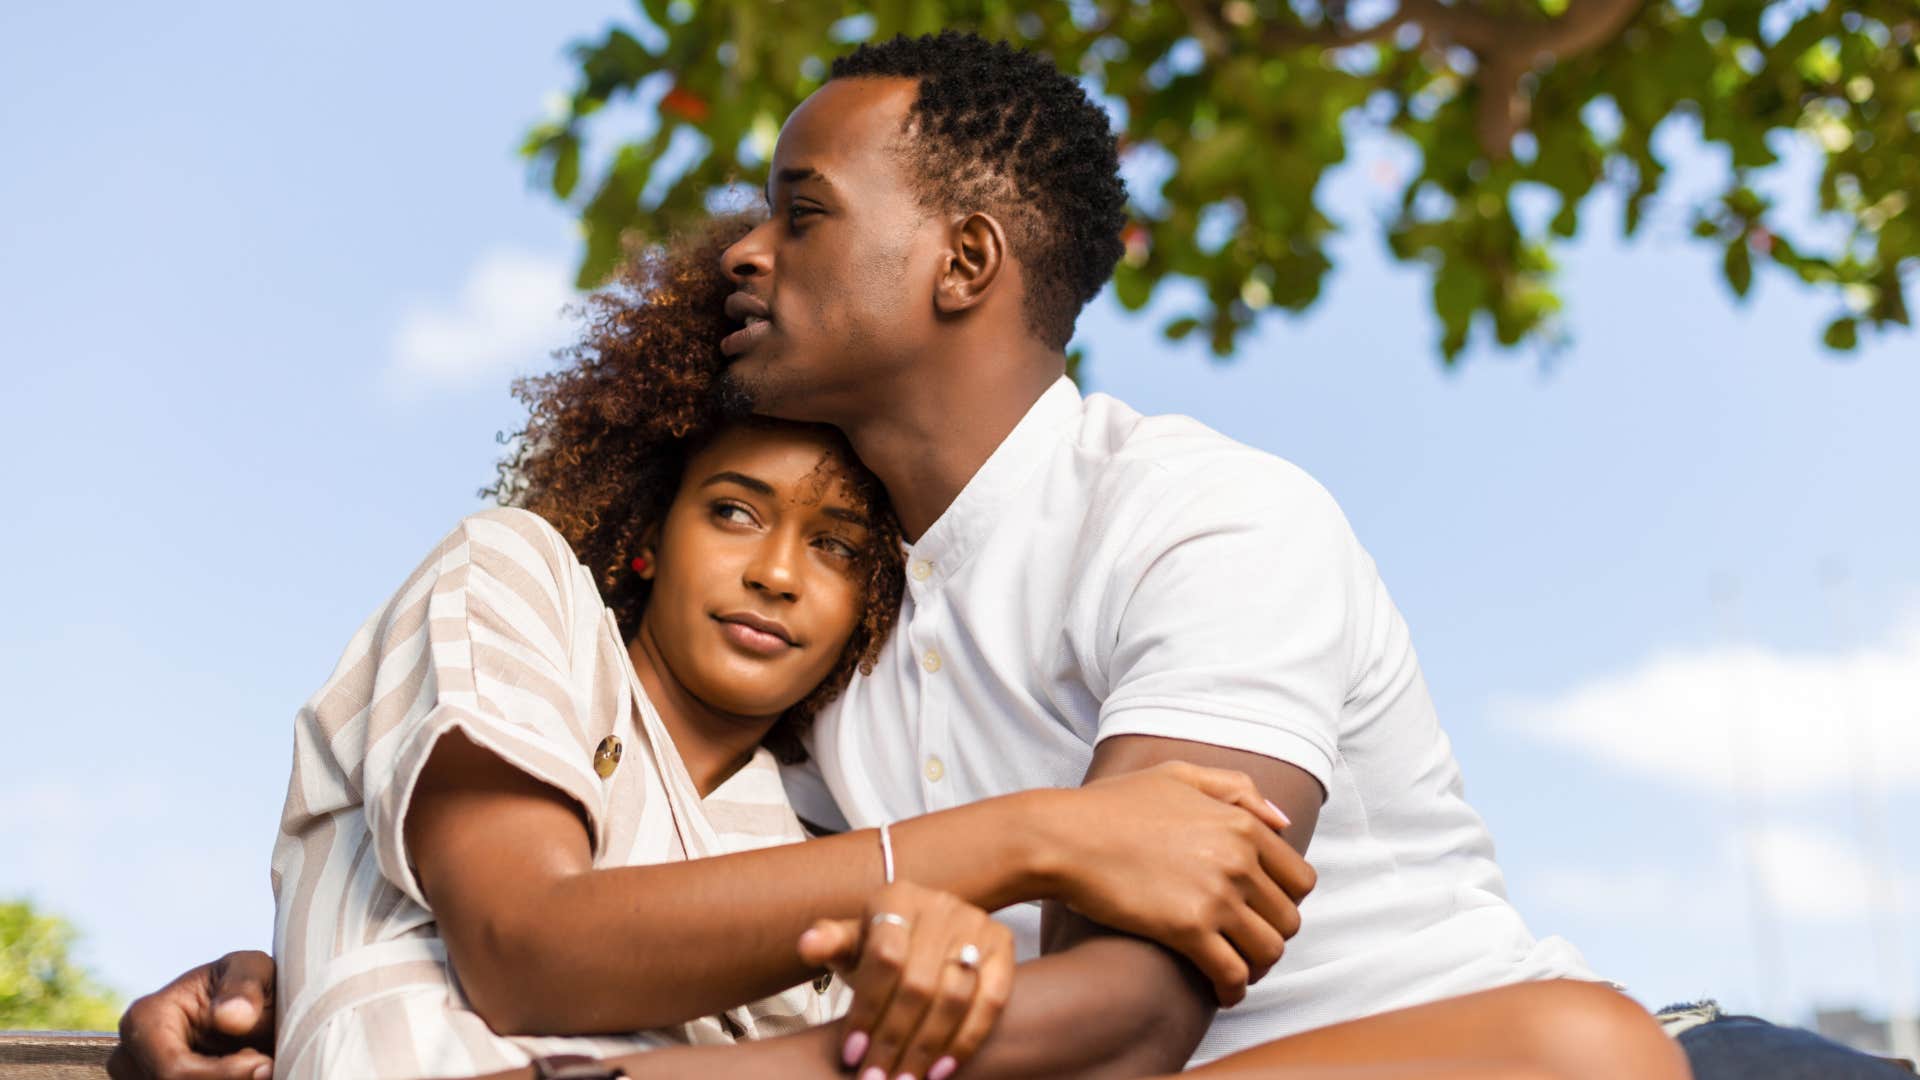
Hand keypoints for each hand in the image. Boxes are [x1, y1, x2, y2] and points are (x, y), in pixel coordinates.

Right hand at [107, 950, 276, 1079]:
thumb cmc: (246, 981)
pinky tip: (242, 1072)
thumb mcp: (253, 969)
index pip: (174, 1070)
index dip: (223, 1075)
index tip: (265, 1063)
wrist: (246, 1004)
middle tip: (267, 1063)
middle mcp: (131, 1055)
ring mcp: (140, 1076)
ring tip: (255, 1059)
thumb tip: (228, 1016)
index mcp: (145, 1019)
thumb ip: (245, 987)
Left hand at [797, 880, 1013, 1079]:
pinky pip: (992, 1000)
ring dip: (928, 1047)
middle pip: (919, 983)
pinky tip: (942, 1069)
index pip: (884, 959)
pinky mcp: (1003, 945)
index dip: (868, 1009)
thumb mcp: (853, 943)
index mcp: (896, 898)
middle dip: (894, 1039)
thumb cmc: (882, 947)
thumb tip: (808, 945)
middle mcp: (941, 905)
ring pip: (955, 996)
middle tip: (877, 1079)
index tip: (852, 1054)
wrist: (929, 934)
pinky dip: (968, 1039)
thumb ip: (830, 944)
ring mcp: (976, 923)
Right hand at [1042, 760, 1313, 1004]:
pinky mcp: (1188, 930)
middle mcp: (1237, 860)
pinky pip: (1232, 974)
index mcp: (1241, 824)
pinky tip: (1220, 991)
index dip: (1285, 902)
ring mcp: (1216, 896)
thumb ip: (1236, 789)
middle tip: (1245, 945)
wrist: (1063, 837)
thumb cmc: (1111, 806)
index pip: (1300, 879)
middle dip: (1271, 936)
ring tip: (1236, 970)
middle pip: (1288, 919)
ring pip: (1269, 951)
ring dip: (1256, 967)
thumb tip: (1283, 821)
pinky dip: (1232, 989)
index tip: (1261, 913)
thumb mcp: (1177, 775)